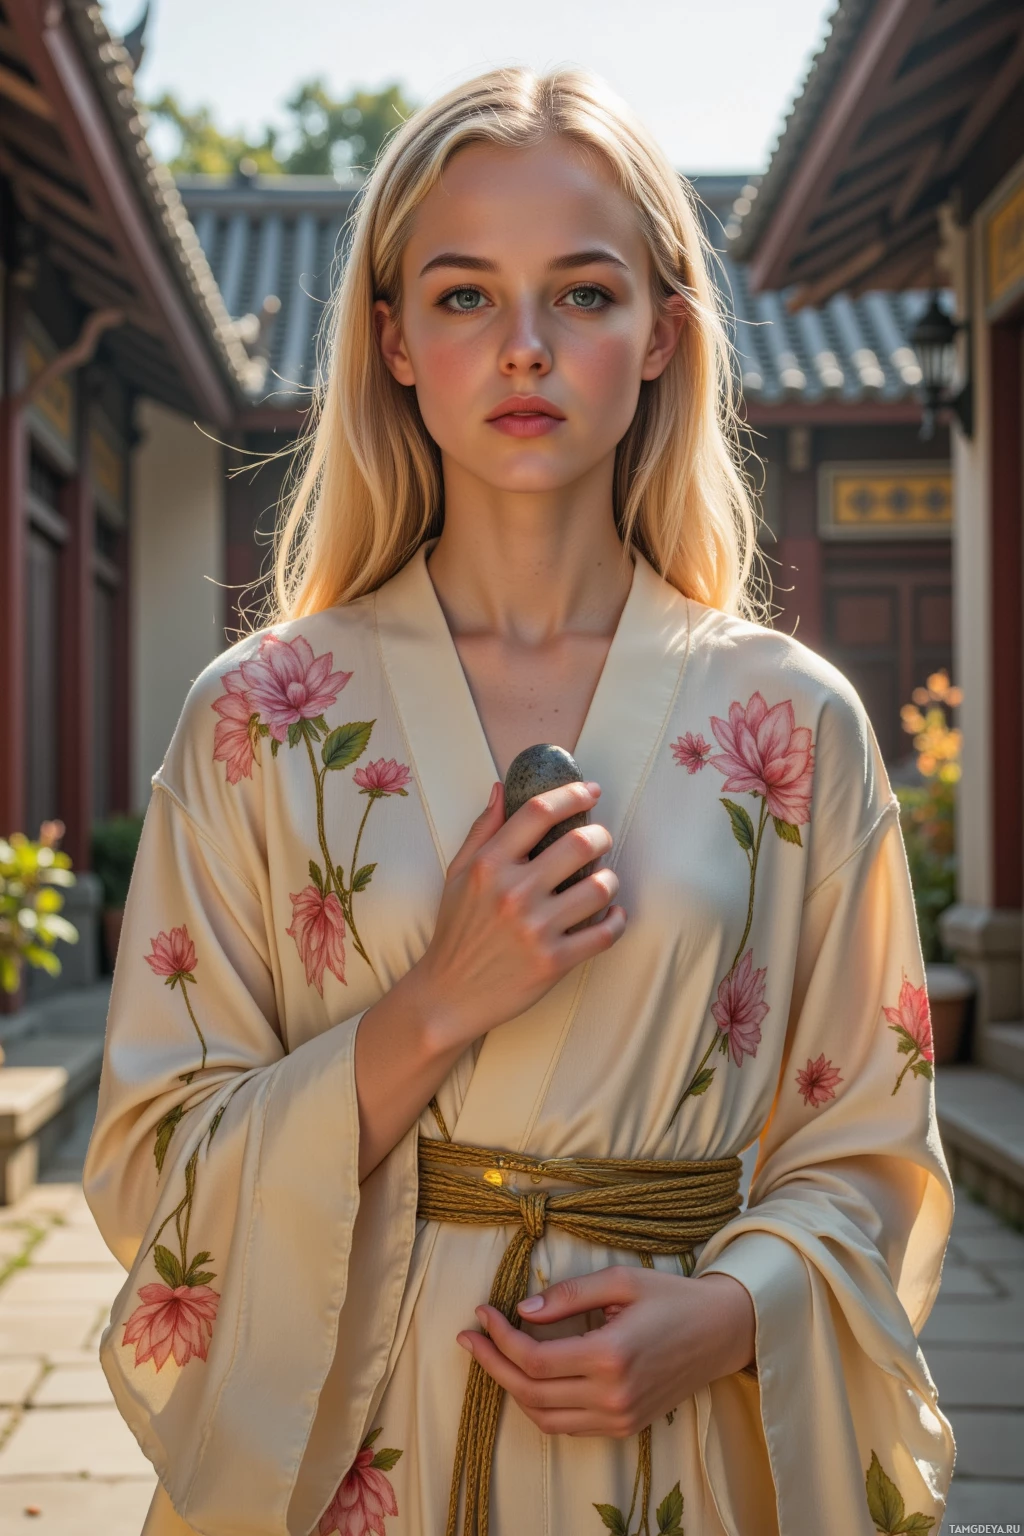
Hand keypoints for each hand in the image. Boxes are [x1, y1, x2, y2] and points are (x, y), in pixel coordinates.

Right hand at [408, 779, 625, 1049]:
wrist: (449, 995)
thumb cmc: (457, 931)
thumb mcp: (457, 874)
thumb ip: (482, 830)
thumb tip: (501, 788)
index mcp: (489, 866)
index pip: (538, 812)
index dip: (572, 794)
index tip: (591, 791)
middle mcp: (513, 893)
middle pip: (579, 844)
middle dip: (601, 836)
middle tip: (600, 840)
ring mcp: (535, 929)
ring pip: (600, 888)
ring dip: (609, 880)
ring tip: (602, 881)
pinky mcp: (554, 962)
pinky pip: (604, 933)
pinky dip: (616, 921)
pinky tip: (611, 915)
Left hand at [457, 1266, 754, 1436]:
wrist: (721, 1332)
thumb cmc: (672, 1298)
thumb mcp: (620, 1281)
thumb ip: (568, 1296)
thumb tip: (522, 1310)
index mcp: (610, 1356)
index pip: (534, 1358)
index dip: (499, 1338)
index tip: (481, 1313)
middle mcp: (612, 1395)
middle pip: (530, 1392)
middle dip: (492, 1364)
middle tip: (471, 1337)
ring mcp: (619, 1417)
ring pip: (543, 1416)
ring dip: (511, 1387)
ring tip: (492, 1355)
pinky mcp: (625, 1427)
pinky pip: (566, 1425)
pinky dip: (539, 1405)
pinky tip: (526, 1376)